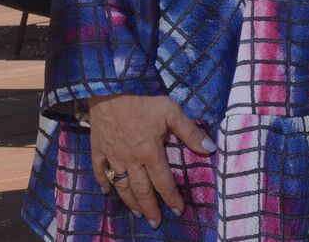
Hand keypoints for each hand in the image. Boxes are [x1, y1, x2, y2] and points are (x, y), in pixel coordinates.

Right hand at [88, 93, 213, 224]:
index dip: (172, 198)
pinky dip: (104, 182)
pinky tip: (106, 191)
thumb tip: (211, 150)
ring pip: (121, 185)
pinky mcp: (98, 147)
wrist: (111, 85)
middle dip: (150, 208)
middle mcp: (131, 160)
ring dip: (129, 201)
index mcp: (150, 153)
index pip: (163, 182)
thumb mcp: (171, 111)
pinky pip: (99, 170)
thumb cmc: (143, 97)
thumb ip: (190, 132)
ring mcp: (112, 155)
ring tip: (136, 212)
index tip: (179, 210)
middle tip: (155, 222)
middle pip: (141, 190)